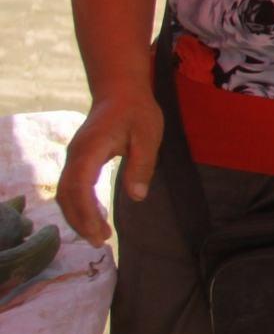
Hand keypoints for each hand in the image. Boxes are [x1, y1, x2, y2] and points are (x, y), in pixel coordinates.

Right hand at [57, 87, 161, 246]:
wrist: (120, 91)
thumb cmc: (137, 111)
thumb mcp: (148, 135)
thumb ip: (142, 164)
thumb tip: (137, 196)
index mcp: (91, 149)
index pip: (80, 187)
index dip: (87, 212)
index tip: (100, 232)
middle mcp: (75, 155)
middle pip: (67, 195)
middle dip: (80, 221)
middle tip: (100, 242)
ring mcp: (73, 157)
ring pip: (65, 193)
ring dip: (77, 216)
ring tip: (97, 236)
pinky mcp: (77, 159)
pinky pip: (70, 187)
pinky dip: (77, 206)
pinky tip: (92, 218)